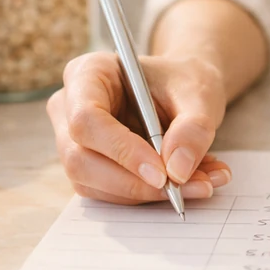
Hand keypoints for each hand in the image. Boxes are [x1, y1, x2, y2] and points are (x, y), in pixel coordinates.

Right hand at [49, 52, 231, 204]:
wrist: (184, 91)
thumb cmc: (184, 82)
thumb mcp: (199, 93)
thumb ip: (193, 127)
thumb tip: (177, 171)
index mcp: (88, 73)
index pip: (87, 118)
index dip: (121, 150)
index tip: (163, 173)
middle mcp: (70, 107)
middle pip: (80, 159)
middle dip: (134, 182)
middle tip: (186, 187)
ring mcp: (73, 141)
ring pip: (92, 184)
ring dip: (147, 193)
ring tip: (200, 183)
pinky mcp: (88, 167)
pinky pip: (108, 193)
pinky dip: (149, 195)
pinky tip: (186, 184)